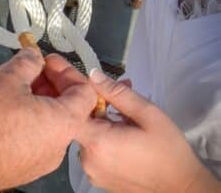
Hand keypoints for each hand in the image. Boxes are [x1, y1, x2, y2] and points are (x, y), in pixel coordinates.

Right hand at [0, 50, 96, 191]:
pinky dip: (31, 116)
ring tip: (17, 85)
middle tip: (31, 70)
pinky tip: (8, 108)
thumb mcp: (7, 78)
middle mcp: (59, 144)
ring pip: (51, 120)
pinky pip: (37, 135)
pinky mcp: (25, 166)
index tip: (47, 61)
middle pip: (68, 105)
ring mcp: (42, 159)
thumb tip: (35, 56)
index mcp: (64, 122)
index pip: (86, 91)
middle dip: (51, 82)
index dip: (68, 71)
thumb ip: (29, 61)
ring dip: (40, 98)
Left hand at [77, 69, 219, 192]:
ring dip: (105, 122)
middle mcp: (87, 159)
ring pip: (90, 135)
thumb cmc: (168, 150)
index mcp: (97, 142)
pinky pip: (95, 150)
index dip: (88, 97)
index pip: (75, 111)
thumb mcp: (146, 113)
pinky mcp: (98, 178)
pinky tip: (125, 135)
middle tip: (126, 99)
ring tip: (129, 118)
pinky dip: (106, 138)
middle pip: (83, 123)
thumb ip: (117, 93)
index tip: (108, 92)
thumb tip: (93, 75)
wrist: (181, 189)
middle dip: (102, 107)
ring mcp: (91, 171)